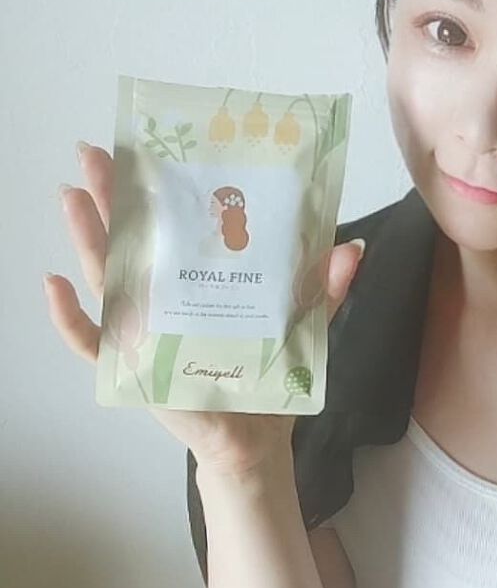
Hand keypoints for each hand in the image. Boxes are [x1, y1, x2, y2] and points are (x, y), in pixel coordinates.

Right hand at [44, 141, 364, 478]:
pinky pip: (89, 342)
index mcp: (200, 284)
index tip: (148, 149)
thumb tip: (350, 246)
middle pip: (132, 242)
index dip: (159, 191)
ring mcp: (143, 333)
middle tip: (93, 153)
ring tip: (73, 196)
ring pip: (105, 279)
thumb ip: (323, 288)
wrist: (257, 439)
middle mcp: (165, 301)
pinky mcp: (133, 369)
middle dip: (111, 197)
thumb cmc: (269, 379)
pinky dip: (69, 316)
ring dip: (86, 238)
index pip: (175, 229)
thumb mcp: (303, 325)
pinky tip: (54, 283)